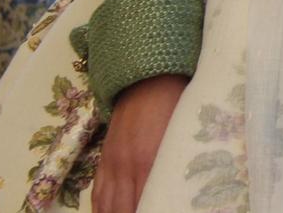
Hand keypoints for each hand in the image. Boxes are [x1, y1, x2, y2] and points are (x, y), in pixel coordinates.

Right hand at [93, 74, 186, 212]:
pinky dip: (101, 208)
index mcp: (149, 161)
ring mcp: (112, 164)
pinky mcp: (104, 160)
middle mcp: (126, 167)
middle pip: (122, 209)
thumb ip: (177, 164)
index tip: (164, 210)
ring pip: (106, 205)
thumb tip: (185, 187)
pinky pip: (97, 192)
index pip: (145, 203)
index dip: (154, 209)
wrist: (149, 83)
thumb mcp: (182, 135)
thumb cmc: (175, 107)